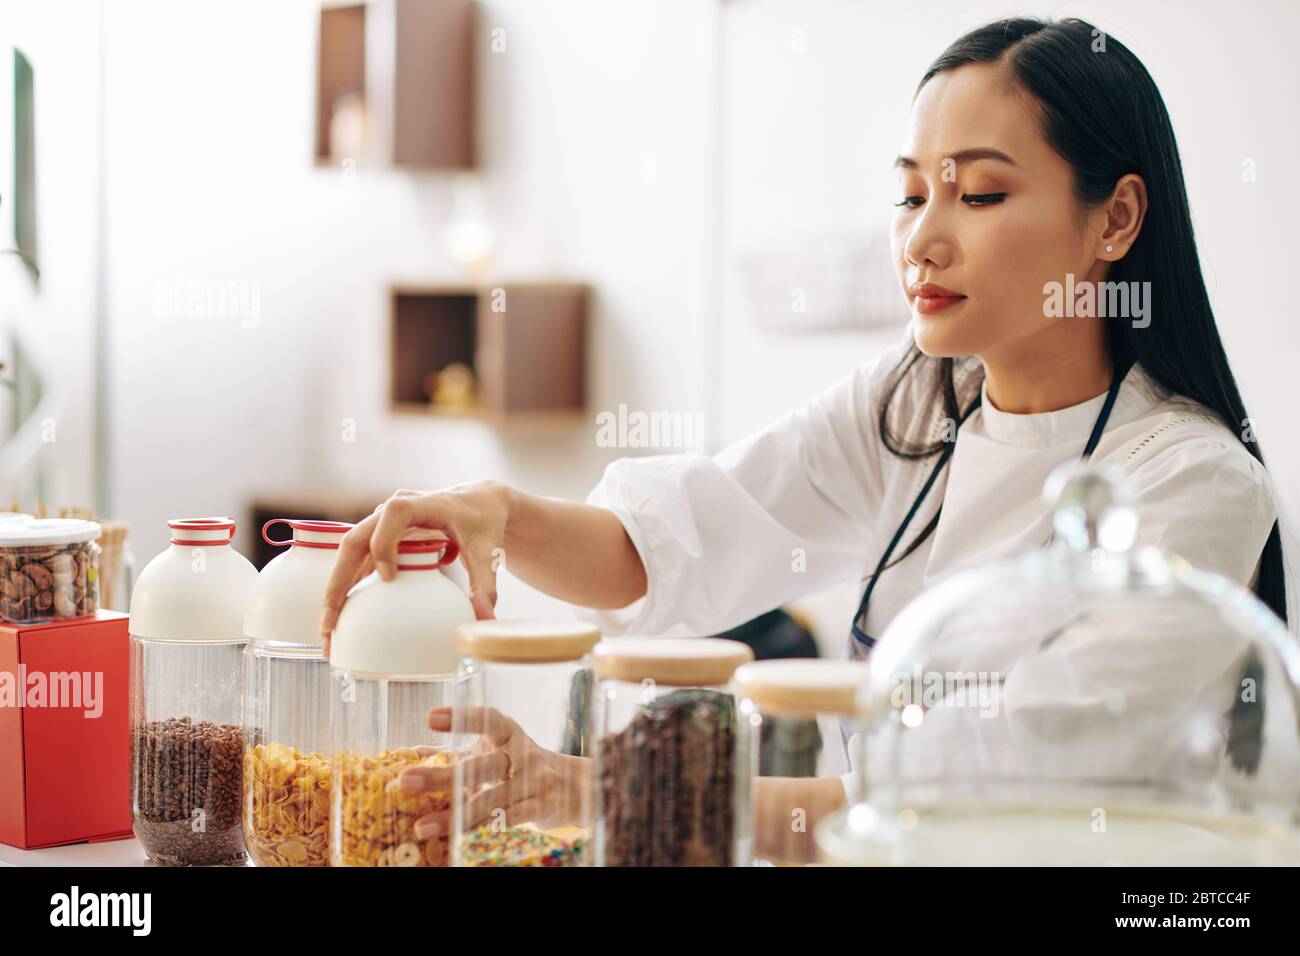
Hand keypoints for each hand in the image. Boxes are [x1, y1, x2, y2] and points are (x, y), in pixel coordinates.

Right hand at [320, 481, 513, 641]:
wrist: (477, 504)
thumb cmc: (482, 523)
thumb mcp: (489, 551)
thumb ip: (486, 584)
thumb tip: (484, 620)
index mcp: (423, 504)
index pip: (395, 513)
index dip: (386, 543)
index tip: (388, 579)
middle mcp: (393, 511)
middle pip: (355, 539)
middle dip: (339, 581)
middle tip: (331, 623)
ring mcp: (381, 525)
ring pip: (348, 554)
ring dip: (335, 591)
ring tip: (328, 633)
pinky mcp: (379, 540)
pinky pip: (356, 563)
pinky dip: (347, 589)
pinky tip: (342, 621)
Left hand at [400, 707, 588, 839]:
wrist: (572, 786)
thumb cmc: (519, 765)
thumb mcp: (493, 751)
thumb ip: (455, 752)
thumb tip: (407, 753)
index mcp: (509, 733)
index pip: (487, 719)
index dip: (461, 718)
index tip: (429, 718)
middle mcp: (523, 754)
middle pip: (483, 765)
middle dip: (444, 775)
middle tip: (407, 780)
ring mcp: (535, 782)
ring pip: (490, 800)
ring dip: (453, 816)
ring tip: (420, 827)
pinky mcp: (539, 808)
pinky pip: (503, 821)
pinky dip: (476, 830)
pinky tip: (451, 839)